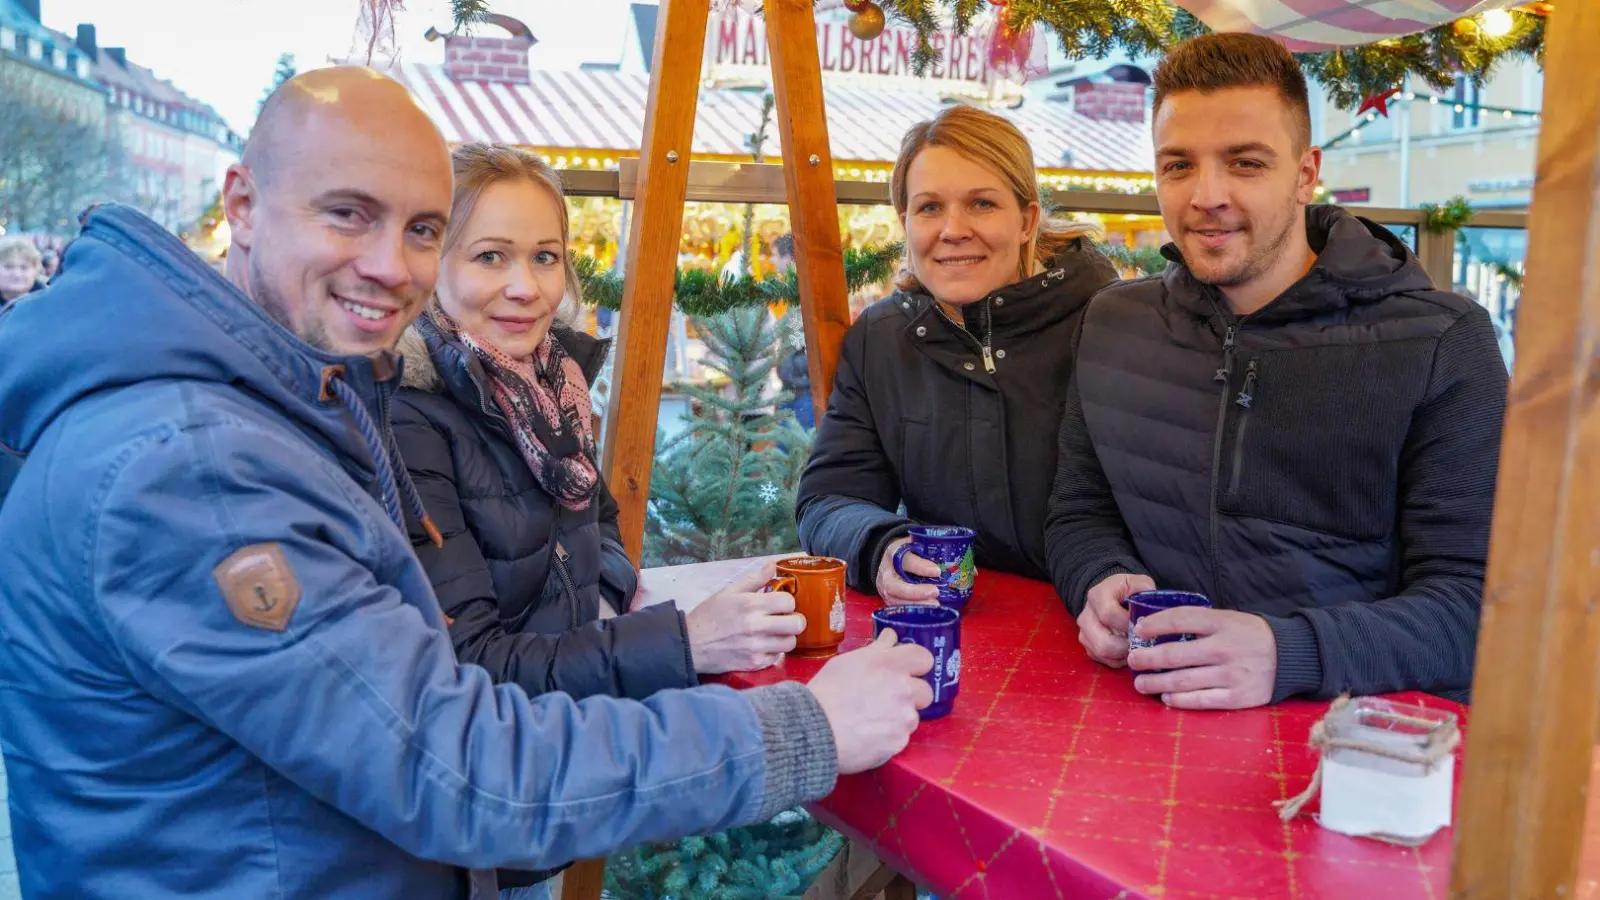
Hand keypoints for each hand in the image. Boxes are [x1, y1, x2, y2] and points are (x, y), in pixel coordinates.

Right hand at [686, 563, 807, 674]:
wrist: (690, 644)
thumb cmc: (709, 616)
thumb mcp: (728, 591)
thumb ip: (754, 578)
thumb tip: (773, 564)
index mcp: (750, 604)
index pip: (789, 601)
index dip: (787, 601)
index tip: (780, 603)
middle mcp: (756, 626)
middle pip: (797, 624)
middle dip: (794, 620)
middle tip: (785, 619)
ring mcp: (756, 647)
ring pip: (791, 643)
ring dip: (786, 637)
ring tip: (775, 633)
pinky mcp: (754, 664)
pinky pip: (777, 657)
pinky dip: (774, 652)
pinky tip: (763, 645)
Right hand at [807, 629, 934, 773]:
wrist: (813, 729)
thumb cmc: (826, 691)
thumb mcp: (847, 662)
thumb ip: (876, 650)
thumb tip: (891, 637)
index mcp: (890, 664)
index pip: (925, 658)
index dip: (916, 665)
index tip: (906, 671)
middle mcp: (904, 689)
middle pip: (926, 691)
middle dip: (911, 695)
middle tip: (887, 699)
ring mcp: (904, 717)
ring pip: (912, 716)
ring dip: (899, 718)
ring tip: (872, 721)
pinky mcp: (900, 743)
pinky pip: (901, 738)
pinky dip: (889, 737)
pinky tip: (869, 736)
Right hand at [876, 537, 940, 604]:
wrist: (888, 561)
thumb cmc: (906, 552)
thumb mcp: (914, 545)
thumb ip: (925, 553)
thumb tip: (939, 569)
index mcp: (893, 554)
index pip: (905, 560)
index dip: (920, 567)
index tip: (937, 571)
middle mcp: (886, 573)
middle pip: (894, 586)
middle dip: (915, 592)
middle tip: (935, 592)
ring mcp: (884, 589)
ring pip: (895, 600)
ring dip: (916, 604)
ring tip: (935, 604)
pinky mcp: (889, 600)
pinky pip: (899, 608)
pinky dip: (913, 610)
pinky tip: (928, 611)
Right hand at [1077, 573, 1154, 667]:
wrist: (1110, 596)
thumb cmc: (1126, 591)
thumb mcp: (1137, 582)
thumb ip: (1145, 588)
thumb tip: (1151, 603)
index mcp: (1097, 596)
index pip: (1108, 614)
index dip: (1127, 624)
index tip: (1142, 625)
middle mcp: (1086, 615)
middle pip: (1103, 641)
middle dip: (1126, 646)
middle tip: (1141, 643)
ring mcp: (1084, 632)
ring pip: (1102, 653)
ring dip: (1123, 655)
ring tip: (1137, 648)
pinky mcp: (1088, 646)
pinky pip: (1103, 660)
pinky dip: (1119, 660)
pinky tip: (1129, 650)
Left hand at [1127, 608, 1276, 709]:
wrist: (1289, 656)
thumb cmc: (1250, 635)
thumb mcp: (1228, 618)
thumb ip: (1199, 621)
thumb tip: (1159, 625)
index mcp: (1221, 623)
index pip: (1179, 619)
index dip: (1154, 624)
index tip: (1139, 630)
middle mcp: (1224, 648)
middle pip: (1175, 654)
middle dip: (1147, 658)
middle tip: (1132, 661)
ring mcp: (1231, 674)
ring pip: (1183, 680)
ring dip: (1156, 682)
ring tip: (1141, 683)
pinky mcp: (1237, 697)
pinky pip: (1201, 700)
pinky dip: (1180, 700)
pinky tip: (1166, 697)